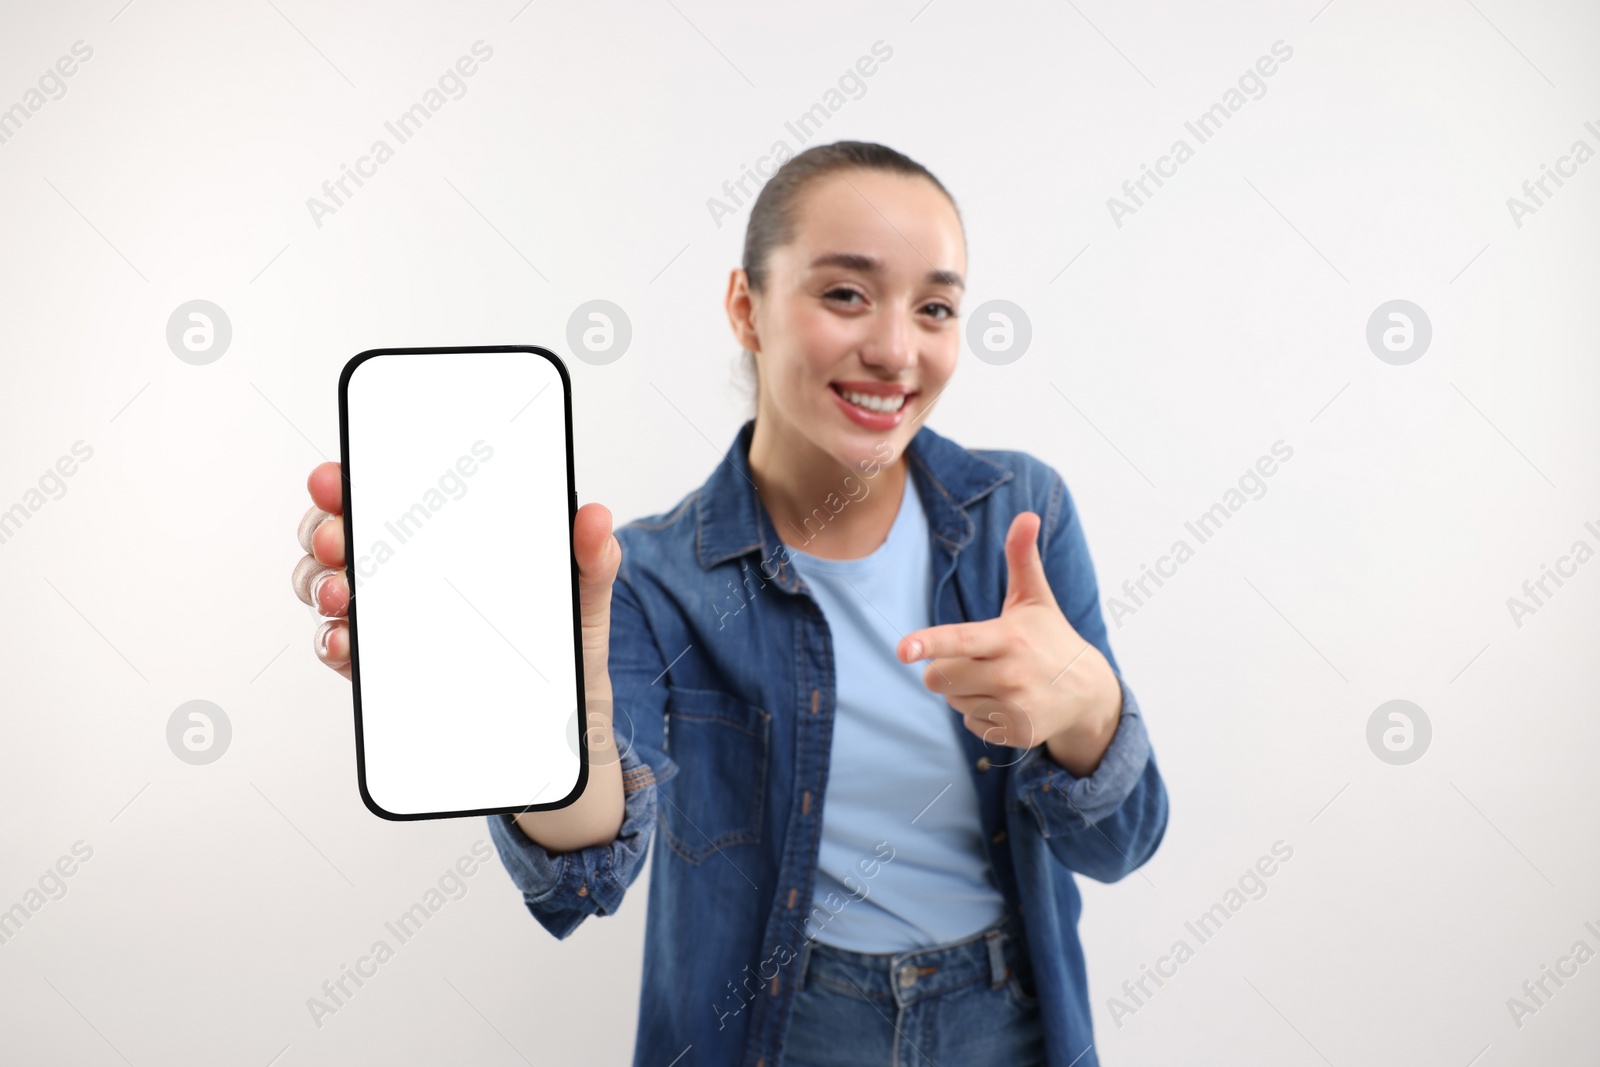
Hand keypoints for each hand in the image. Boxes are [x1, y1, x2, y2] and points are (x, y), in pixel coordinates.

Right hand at [290, 463, 622, 707]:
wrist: (561, 716)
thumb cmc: (562, 636)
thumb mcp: (583, 593)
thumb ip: (592, 557)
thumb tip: (597, 517)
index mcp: (447, 536)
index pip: (384, 494)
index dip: (348, 482)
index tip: (334, 479)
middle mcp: (405, 570)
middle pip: (339, 537)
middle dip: (324, 531)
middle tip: (336, 539)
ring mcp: (389, 618)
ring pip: (326, 588)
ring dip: (320, 586)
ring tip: (341, 594)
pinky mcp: (383, 668)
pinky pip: (342, 650)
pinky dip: (333, 643)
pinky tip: (345, 642)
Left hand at [896, 511, 1122, 775]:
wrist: (1089, 692)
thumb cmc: (1050, 638)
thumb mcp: (1036, 599)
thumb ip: (1022, 558)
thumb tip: (1027, 515)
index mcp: (1009, 637)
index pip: (961, 641)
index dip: (930, 643)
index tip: (903, 650)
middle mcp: (1011, 674)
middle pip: (939, 678)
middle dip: (943, 669)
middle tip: (972, 661)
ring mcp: (1015, 707)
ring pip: (953, 702)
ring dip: (964, 692)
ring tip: (998, 681)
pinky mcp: (1016, 733)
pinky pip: (971, 724)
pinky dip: (981, 715)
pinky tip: (1007, 702)